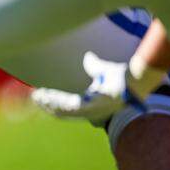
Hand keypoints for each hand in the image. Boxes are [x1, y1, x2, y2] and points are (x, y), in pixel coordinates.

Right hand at [31, 51, 156, 121]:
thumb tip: (89, 57)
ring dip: (49, 103)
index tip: (44, 97)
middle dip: (48, 105)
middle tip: (36, 98)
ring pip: (63, 110)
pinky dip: (56, 101)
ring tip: (37, 96)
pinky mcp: (91, 108)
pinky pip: (68, 106)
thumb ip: (93, 66)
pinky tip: (46, 96)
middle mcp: (92, 113)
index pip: (70, 109)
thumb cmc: (121, 76)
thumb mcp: (102, 70)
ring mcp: (92, 112)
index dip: (55, 104)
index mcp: (94, 106)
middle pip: (64, 112)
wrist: (134, 79)